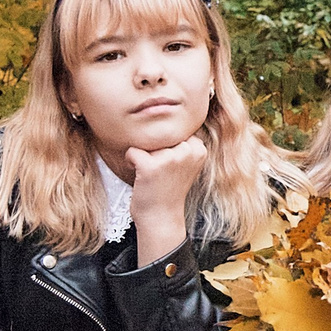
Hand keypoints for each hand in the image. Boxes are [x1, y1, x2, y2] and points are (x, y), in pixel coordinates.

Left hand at [127, 135, 207, 263]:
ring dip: (143, 156)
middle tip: (161, 172)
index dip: (168, 146)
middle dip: (155, 150)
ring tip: (152, 174)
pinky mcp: (151, 166)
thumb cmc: (169, 188)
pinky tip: (141, 175)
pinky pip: (132, 151)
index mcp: (199, 149)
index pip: (175, 131)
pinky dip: (131, 162)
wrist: (161, 217)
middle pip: (160, 135)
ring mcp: (170, 158)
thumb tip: (165, 114)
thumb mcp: (185, 163)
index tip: (172, 166)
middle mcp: (188, 151)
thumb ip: (183, 143)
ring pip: (146, 142)